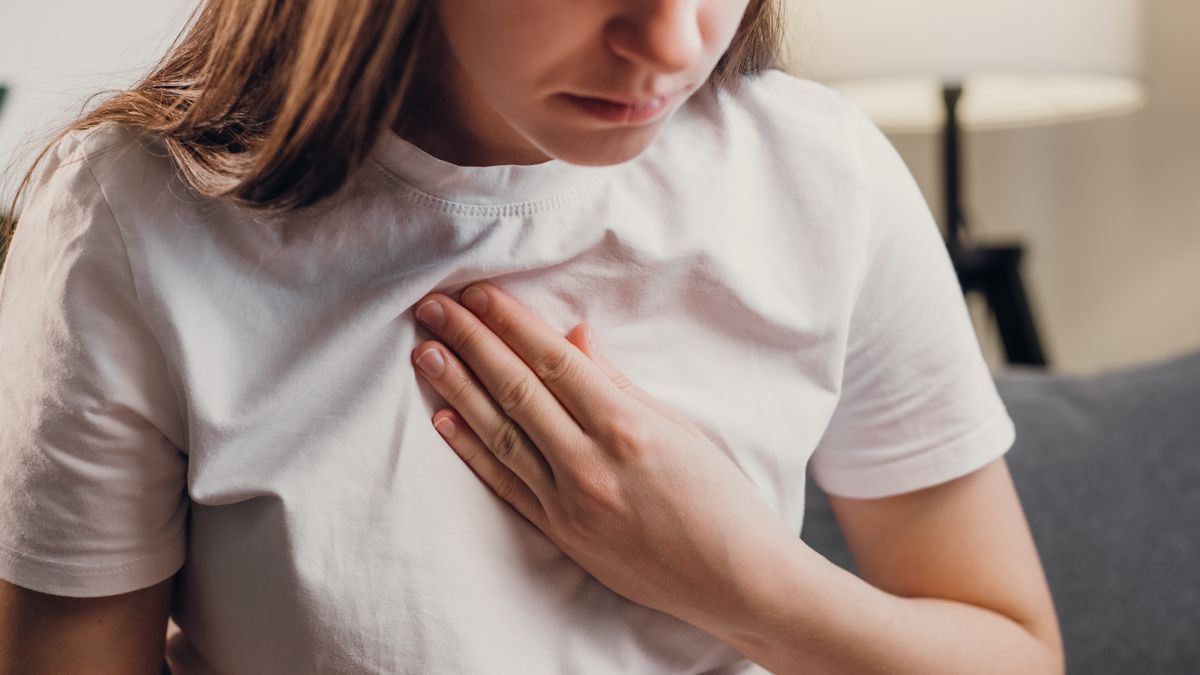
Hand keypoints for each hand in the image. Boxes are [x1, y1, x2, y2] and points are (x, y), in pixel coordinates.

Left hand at [410, 282, 799, 629]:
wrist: (734, 582)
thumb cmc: (720, 500)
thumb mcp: (679, 430)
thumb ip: (620, 384)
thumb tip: (575, 339)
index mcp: (626, 428)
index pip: (553, 362)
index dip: (511, 324)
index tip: (478, 293)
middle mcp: (589, 464)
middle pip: (517, 390)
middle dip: (471, 343)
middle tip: (434, 308)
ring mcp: (569, 503)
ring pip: (501, 434)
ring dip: (458, 389)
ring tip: (426, 354)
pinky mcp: (560, 533)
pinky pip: (506, 484)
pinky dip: (472, 450)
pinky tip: (444, 420)